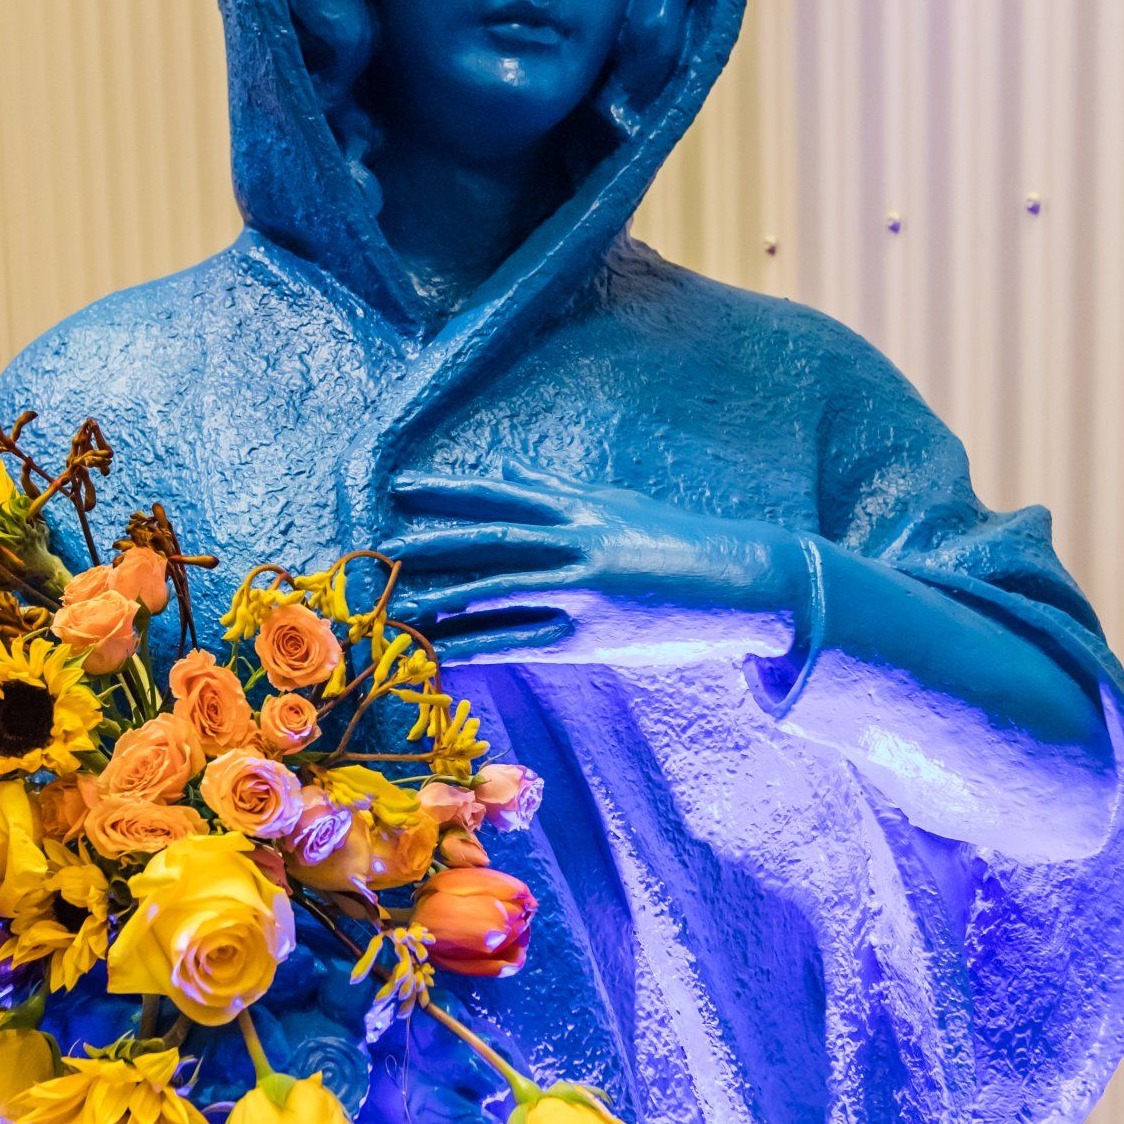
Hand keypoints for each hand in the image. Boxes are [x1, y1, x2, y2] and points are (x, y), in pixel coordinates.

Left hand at [383, 459, 804, 651]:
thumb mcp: (616, 506)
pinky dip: (476, 644)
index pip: (503, 496)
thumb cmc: (675, 543)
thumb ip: (556, 492)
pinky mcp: (592, 636)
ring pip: (497, 593)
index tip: (402, 487)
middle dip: (433, 543)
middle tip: (384, 549)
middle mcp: (579, 543)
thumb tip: (504, 474)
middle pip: (491, 541)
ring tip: (398, 602)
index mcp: (583, 509)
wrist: (739, 584)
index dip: (450, 491)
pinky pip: (520, 641)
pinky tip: (438, 648)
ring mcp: (584, 591)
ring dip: (442, 598)